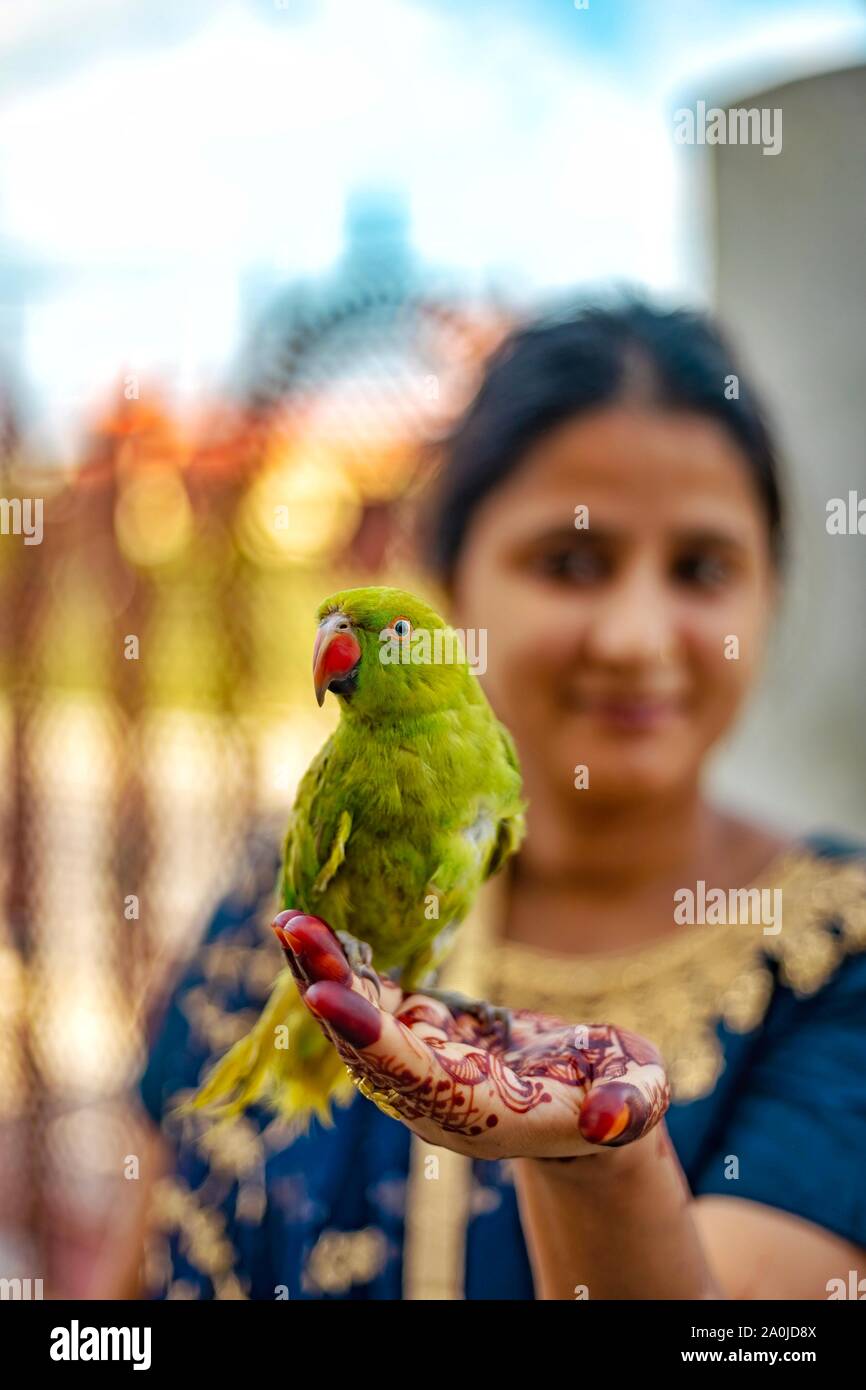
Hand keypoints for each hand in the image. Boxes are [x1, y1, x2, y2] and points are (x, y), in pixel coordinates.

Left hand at [272, 910, 669, 1161]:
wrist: (588, 1108)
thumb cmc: (617, 1098)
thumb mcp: (636, 1098)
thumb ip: (626, 1107)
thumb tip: (608, 1120)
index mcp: (478, 1114)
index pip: (412, 1074)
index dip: (370, 1034)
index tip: (323, 994)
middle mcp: (433, 1099)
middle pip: (367, 1045)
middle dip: (329, 986)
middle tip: (292, 927)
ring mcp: (419, 1069)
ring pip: (358, 1020)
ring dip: (324, 969)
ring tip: (289, 917)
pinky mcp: (420, 1037)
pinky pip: (372, 1001)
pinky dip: (345, 966)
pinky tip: (315, 929)